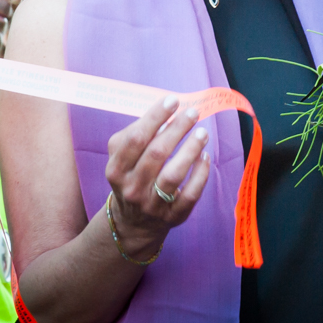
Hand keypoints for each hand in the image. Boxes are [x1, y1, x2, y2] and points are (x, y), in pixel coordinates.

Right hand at [105, 96, 210, 260]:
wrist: (133, 222)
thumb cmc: (132, 176)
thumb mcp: (122, 157)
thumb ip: (136, 134)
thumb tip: (164, 114)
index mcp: (116, 169)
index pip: (135, 139)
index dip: (155, 117)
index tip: (173, 100)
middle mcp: (132, 188)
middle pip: (156, 154)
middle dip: (177, 129)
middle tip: (192, 113)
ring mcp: (152, 204)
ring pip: (173, 175)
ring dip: (190, 149)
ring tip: (202, 132)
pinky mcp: (172, 216)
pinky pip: (190, 194)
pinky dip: (200, 174)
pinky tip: (205, 156)